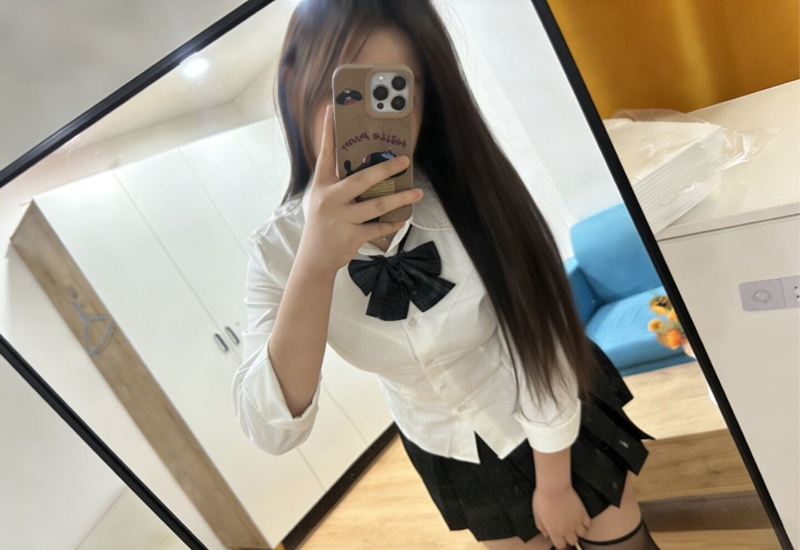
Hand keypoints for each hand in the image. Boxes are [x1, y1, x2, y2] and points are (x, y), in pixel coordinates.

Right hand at [297, 105, 422, 273]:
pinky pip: (378, 228)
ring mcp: (340, 219)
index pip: (326, 153)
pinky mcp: (351, 236)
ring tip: (417, 193)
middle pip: (362, 179)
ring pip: (377, 205)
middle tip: (405, 161)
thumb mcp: (323, 200)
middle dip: (386, 169)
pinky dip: (392, 224)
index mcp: (322, 185)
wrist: (314, 259)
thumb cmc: (323, 225)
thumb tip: (370, 170)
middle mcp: (329, 199)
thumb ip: (340, 185)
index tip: (332, 109)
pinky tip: (402, 220)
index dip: (329, 131)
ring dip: (400, 199)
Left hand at [532, 485, 590, 548]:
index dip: (559, 541)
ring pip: (582, 534)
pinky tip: (580, 518)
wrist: (554, 487)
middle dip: (569, 536)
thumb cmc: (543, 499)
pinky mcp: (583, 513)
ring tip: (574, 523)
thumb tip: (546, 534)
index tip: (558, 536)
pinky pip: (588, 523)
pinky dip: (585, 523)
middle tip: (566, 529)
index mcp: (555, 532)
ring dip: (578, 530)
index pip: (560, 545)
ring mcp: (576, 522)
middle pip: (573, 541)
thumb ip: (541, 527)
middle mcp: (567, 530)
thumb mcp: (537, 515)